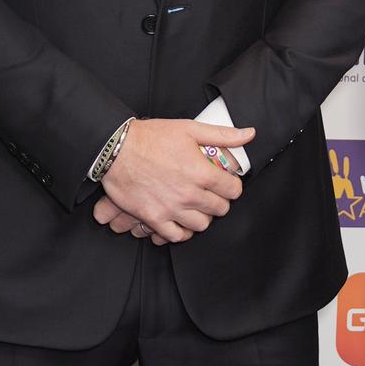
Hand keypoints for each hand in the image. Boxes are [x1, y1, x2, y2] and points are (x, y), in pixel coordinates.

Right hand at [101, 118, 255, 242]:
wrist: (115, 149)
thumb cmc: (150, 137)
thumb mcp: (189, 129)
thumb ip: (222, 135)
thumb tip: (249, 134)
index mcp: (201, 172)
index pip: (233, 190)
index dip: (231, 186)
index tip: (225, 183)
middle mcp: (189, 194)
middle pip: (219, 209)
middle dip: (218, 201)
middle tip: (210, 194)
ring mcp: (171, 209)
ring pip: (201, 225)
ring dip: (202, 216)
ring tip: (196, 207)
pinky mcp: (154, 218)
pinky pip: (176, 236)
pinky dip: (182, 231)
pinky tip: (181, 221)